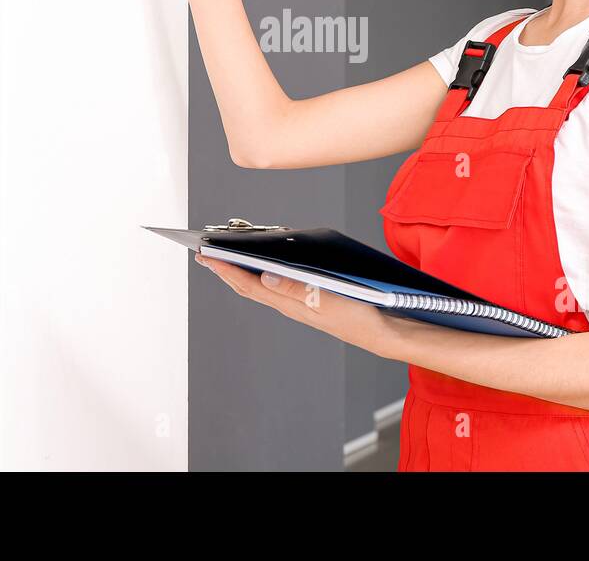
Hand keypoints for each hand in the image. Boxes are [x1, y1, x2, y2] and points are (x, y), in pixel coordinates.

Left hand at [195, 253, 401, 357]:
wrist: (383, 332)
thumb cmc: (360, 317)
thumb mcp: (326, 300)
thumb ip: (296, 289)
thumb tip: (264, 277)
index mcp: (291, 303)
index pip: (249, 284)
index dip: (226, 269)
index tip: (206, 256)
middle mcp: (290, 305)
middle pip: (249, 287)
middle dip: (225, 271)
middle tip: (205, 256)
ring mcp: (300, 305)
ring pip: (262, 288)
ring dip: (241, 273)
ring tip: (226, 260)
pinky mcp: (311, 302)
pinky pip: (278, 289)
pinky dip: (263, 276)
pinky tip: (264, 268)